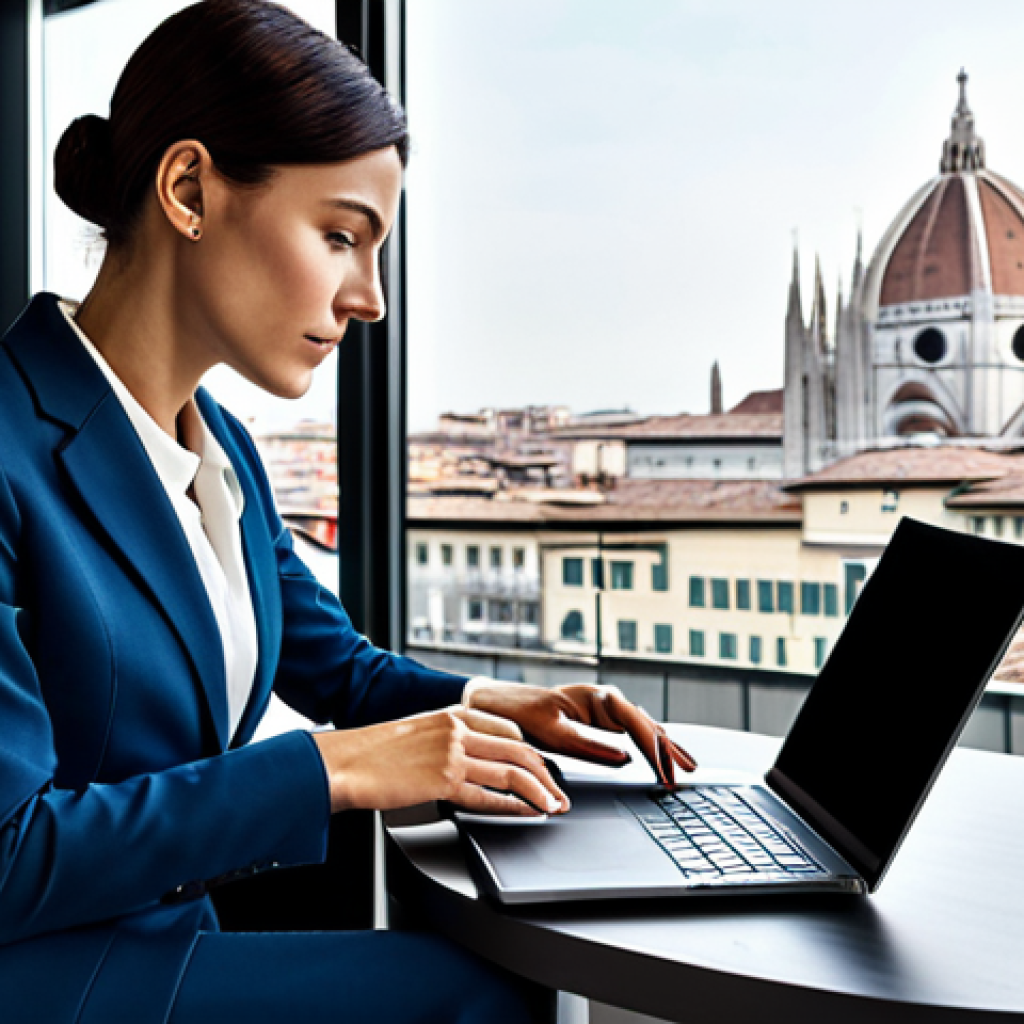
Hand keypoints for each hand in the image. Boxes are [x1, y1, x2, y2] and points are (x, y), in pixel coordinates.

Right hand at [313, 706, 569, 815]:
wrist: (346, 761)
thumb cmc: (374, 752)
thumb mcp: (418, 732)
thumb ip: (447, 740)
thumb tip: (470, 759)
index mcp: (452, 714)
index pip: (508, 730)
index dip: (531, 752)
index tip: (543, 768)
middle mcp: (457, 730)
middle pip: (519, 749)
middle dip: (546, 773)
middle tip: (559, 791)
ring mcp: (452, 754)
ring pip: (511, 771)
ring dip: (539, 791)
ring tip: (552, 806)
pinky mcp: (443, 780)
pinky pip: (488, 795)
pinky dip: (513, 806)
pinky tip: (525, 813)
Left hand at [463, 681, 696, 786]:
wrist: (500, 704)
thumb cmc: (522, 713)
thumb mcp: (552, 732)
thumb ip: (589, 745)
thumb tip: (625, 759)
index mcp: (598, 698)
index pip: (638, 724)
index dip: (656, 751)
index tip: (666, 774)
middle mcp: (606, 700)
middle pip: (647, 725)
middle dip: (668, 751)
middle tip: (684, 777)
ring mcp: (605, 709)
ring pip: (644, 728)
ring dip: (665, 748)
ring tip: (687, 766)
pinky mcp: (600, 720)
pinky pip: (633, 733)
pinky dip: (650, 746)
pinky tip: (663, 755)